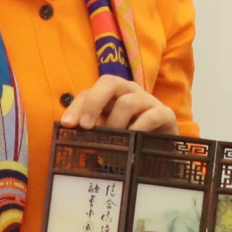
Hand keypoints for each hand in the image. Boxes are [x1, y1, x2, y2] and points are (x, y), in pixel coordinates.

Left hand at [63, 74, 177, 133]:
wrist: (163, 149)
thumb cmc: (130, 139)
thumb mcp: (108, 132)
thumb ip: (92, 130)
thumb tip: (70, 136)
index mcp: (113, 94)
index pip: (90, 91)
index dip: (76, 106)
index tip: (67, 125)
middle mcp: (130, 91)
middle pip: (109, 82)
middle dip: (93, 103)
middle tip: (85, 126)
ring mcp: (148, 101)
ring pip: (127, 102)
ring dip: (115, 123)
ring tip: (113, 141)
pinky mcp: (165, 114)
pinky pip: (150, 117)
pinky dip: (137, 130)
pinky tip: (132, 143)